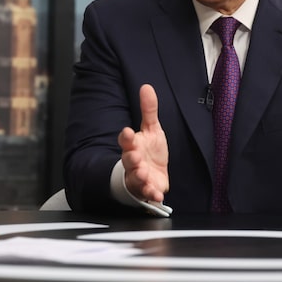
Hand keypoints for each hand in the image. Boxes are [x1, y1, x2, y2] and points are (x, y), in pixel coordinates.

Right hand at [118, 84, 169, 202]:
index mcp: (133, 146)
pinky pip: (147, 193)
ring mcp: (139, 177)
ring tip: (143, 174)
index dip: (126, 137)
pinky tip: (156, 194)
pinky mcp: (147, 189)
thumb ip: (148, 110)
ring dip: (139, 176)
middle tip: (135, 156)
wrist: (152, 175)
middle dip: (131, 158)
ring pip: (135, 177)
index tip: (128, 132)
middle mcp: (133, 162)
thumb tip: (147, 87)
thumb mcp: (151, 129)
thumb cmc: (148, 152)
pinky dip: (151, 194)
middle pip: (128, 160)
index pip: (126, 140)